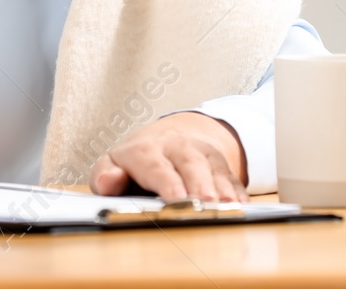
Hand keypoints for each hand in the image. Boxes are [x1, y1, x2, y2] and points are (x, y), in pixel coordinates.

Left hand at [89, 112, 247, 201]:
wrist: (167, 138)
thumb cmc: (135, 163)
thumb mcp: (113, 164)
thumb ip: (104, 176)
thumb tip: (108, 182)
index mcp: (144, 150)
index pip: (154, 164)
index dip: (166, 181)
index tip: (176, 199)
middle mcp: (175, 147)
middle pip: (189, 162)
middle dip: (199, 184)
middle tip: (206, 204)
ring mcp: (200, 153)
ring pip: (213, 167)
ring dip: (222, 188)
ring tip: (228, 206)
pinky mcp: (219, 163)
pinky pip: (231, 175)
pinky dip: (237, 190)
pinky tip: (241, 205)